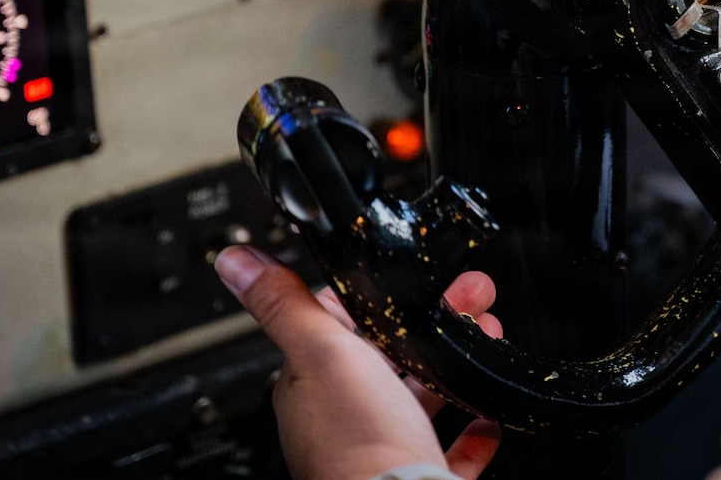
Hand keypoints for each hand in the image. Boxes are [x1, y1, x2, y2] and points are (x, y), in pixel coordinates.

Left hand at [215, 246, 503, 479]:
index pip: (337, 324)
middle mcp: (343, 417)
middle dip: (430, 320)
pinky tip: (485, 415)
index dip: (376, 295)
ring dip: (451, 364)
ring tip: (484, 333)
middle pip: (388, 354)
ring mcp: (383, 447)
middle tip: (467, 296)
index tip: (408, 275)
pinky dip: (469, 430)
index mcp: (313, 384)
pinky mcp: (419, 474)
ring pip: (419, 396)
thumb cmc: (358, 443)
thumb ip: (285, 303)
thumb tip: (235, 261)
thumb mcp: (322, 352)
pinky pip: (447, 449)